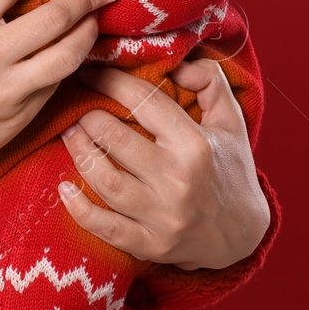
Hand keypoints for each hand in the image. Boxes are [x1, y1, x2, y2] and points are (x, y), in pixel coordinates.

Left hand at [57, 58, 269, 269]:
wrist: (243, 234)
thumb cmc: (231, 169)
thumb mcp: (231, 121)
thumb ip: (210, 81)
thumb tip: (177, 64)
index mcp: (195, 144)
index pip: (143, 101)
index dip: (110, 80)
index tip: (90, 71)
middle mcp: (178, 180)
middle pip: (116, 140)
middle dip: (88, 119)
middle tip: (77, 109)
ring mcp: (163, 216)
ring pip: (106, 181)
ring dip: (78, 154)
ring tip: (69, 136)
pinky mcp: (151, 245)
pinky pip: (106, 229)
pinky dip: (80, 210)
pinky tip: (64, 188)